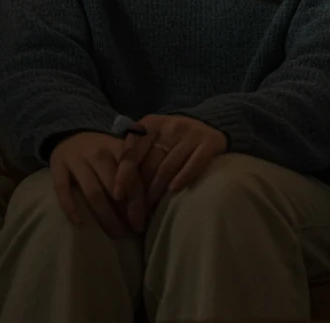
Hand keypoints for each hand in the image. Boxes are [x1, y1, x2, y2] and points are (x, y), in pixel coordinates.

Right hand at [49, 132, 137, 237]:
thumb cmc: (105, 151)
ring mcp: (78, 160)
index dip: (138, 204)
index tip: (141, 224)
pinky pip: (63, 190)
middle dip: (122, 214)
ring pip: (93, 192)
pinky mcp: (58, 167)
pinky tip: (80, 223)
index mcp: (121, 149)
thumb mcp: (122, 154)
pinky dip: (71, 207)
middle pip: (113, 189)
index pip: (133, 179)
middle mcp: (100, 153)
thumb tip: (152, 205)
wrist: (72, 134)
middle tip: (128, 233)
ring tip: (113, 233)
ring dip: (104, 216)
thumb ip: (135, 173)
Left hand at [113, 114, 227, 205]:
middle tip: (136, 209)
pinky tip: (174, 190)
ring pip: (168, 167)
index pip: (132, 151)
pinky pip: (193, 164)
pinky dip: (183, 178)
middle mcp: (171, 125)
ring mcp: (192, 132)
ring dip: (158, 190)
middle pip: (150, 163)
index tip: (117, 195)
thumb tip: (114, 186)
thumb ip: (134, 152)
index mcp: (151, 123)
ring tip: (152, 207)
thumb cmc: (171, 139)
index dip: (123, 175)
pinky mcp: (210, 141)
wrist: (208, 125)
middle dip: (141, 189)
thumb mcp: (151, 139)